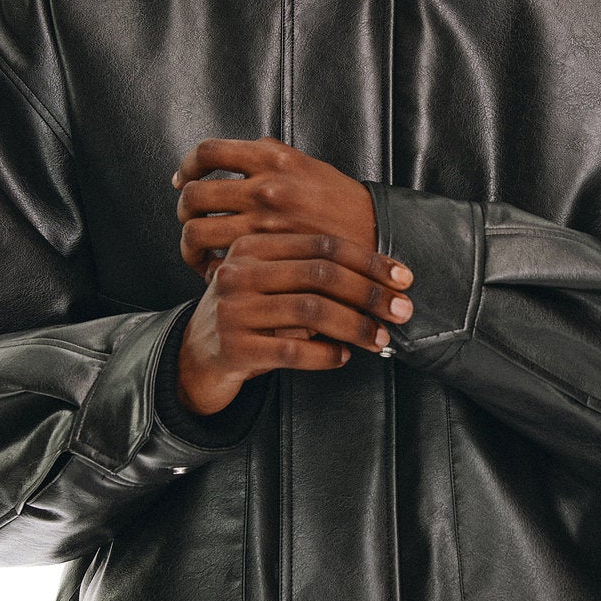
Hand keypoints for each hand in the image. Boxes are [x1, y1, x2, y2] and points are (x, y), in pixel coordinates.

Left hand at [172, 135, 376, 279]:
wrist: (374, 235)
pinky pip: (221, 261)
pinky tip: (220, 269)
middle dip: (184, 211)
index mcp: (271, 158)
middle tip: (190, 220)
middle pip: (194, 196)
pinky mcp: (269, 255)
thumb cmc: (338, 202)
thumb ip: (268, 155)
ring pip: (198, 232)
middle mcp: (264, 187)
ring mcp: (265, 223)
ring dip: (190, 245)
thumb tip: (231, 155)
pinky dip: (212, 267)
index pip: (208, 152)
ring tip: (199, 253)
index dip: (188, 166)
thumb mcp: (305, 163)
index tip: (184, 180)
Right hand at [174, 231, 415, 415]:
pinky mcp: (235, 348)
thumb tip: (384, 283)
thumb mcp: (271, 283)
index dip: (368, 260)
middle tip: (402, 309)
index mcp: (252, 246)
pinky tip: (342, 357)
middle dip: (369, 292)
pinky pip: (293, 350)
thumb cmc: (250, 316)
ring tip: (379, 338)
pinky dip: (326, 354)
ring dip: (355, 326)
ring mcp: (234, 310)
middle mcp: (240, 272)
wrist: (198, 356)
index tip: (402, 277)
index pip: (322, 244)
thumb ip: (312, 274)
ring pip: (312, 311)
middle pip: (320, 274)